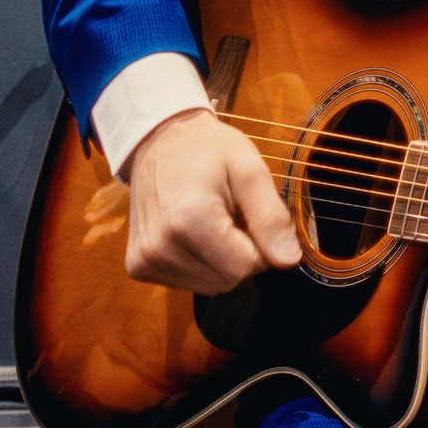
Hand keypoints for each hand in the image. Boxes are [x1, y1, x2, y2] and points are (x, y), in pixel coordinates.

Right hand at [121, 108, 301, 292]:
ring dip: (222, 260)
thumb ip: (271, 216)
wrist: (159, 141)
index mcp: (189, 220)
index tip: (250, 215)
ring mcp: (145, 261)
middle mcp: (160, 248)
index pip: (247, 267)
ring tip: (212, 221)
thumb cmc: (208, 150)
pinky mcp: (138, 267)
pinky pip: (188, 282)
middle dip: (242, 254)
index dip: (261, 245)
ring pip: (210, 285)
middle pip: (228, 280)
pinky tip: (194, 233)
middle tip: (232, 215)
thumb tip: (290, 260)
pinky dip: (201, 263)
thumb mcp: (249, 170)